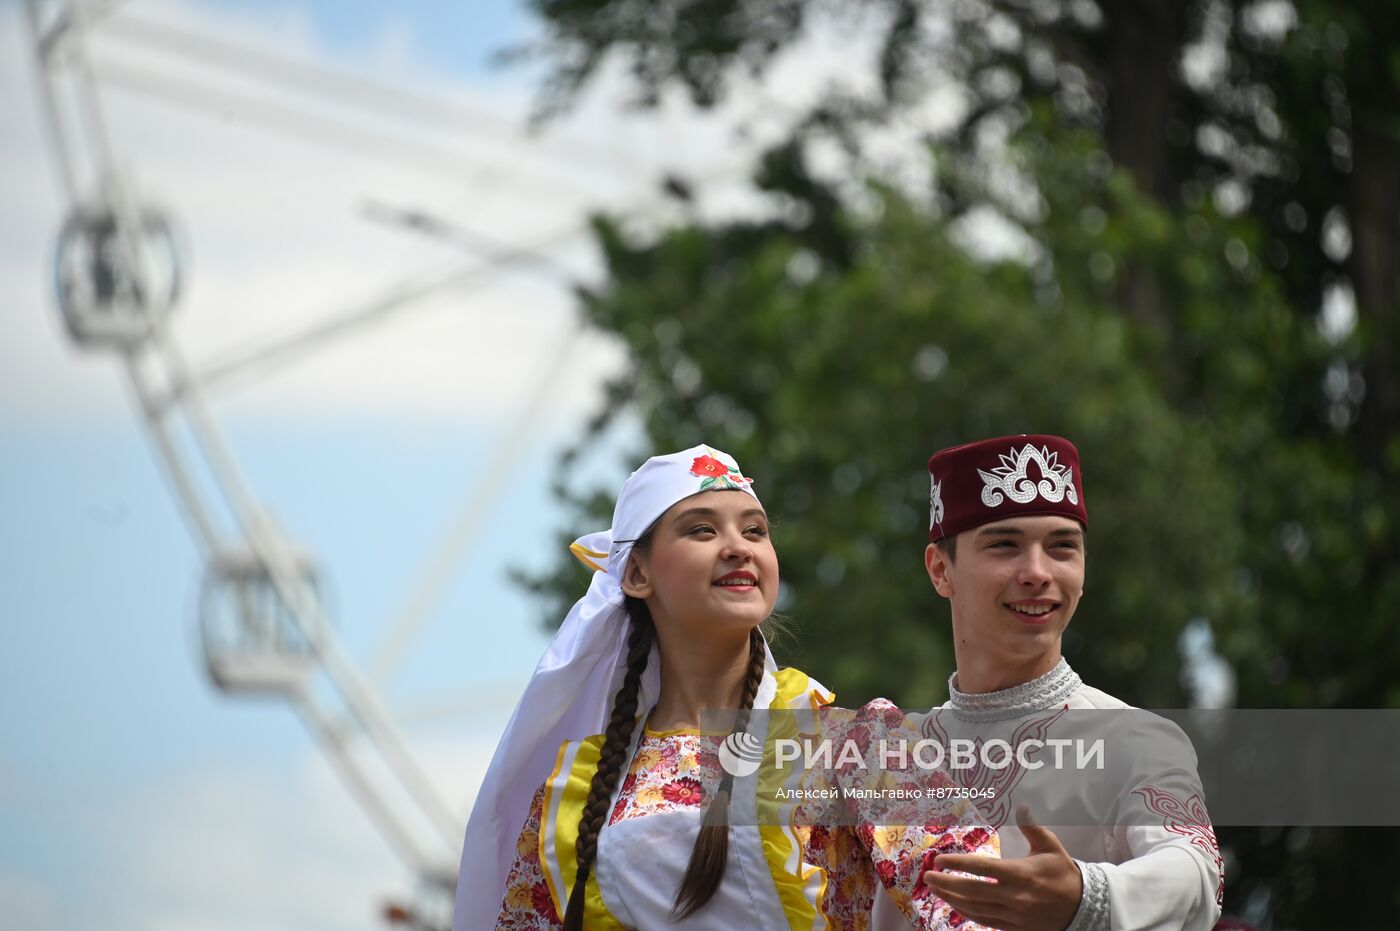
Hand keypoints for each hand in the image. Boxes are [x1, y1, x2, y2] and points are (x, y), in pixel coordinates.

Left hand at [921, 806, 1082, 930]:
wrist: (1084, 907)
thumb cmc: (1063, 873)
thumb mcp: (1051, 846)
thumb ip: (1032, 827)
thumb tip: (1022, 806)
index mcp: (1020, 873)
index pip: (981, 868)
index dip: (957, 863)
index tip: (939, 860)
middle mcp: (1015, 896)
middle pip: (971, 891)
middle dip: (945, 883)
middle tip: (927, 876)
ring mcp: (1014, 915)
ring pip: (975, 909)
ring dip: (951, 899)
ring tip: (935, 889)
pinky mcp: (1015, 928)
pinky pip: (985, 921)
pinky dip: (967, 913)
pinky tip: (955, 905)